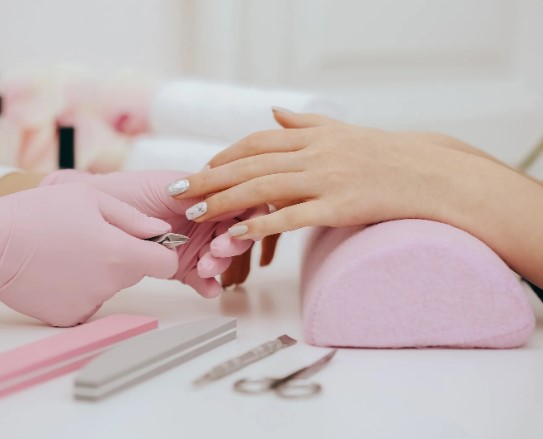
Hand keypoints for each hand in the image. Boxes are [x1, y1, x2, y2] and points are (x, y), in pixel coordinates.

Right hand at [0, 183, 176, 326]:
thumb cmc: (37, 214)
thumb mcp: (90, 199)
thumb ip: (133, 217)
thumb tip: (162, 230)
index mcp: (121, 254)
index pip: (166, 264)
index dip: (161, 251)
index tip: (146, 243)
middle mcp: (109, 285)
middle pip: (134, 273)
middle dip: (122, 257)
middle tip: (89, 239)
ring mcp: (88, 304)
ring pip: (109, 287)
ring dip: (98, 273)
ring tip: (65, 253)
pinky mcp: (67, 318)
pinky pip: (85, 303)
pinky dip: (75, 290)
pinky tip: (53, 272)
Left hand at [39, 170, 253, 296]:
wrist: (88, 219)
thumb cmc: (121, 193)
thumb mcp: (162, 187)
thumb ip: (195, 192)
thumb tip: (222, 198)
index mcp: (202, 194)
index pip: (238, 201)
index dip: (244, 215)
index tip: (232, 227)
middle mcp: (202, 218)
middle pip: (235, 232)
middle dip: (233, 243)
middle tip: (217, 250)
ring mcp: (193, 243)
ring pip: (221, 256)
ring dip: (220, 264)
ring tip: (205, 269)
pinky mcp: (181, 266)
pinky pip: (202, 277)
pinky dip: (209, 284)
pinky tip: (208, 289)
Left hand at [167, 110, 518, 238]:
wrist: (430, 174)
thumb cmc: (386, 155)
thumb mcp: (343, 131)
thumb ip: (305, 122)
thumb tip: (274, 112)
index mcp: (313, 137)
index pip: (257, 143)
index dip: (225, 156)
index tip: (200, 170)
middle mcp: (314, 154)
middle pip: (250, 164)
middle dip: (209, 178)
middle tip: (177, 190)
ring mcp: (326, 180)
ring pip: (263, 188)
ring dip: (224, 200)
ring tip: (195, 211)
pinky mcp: (338, 207)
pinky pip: (293, 216)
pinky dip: (262, 224)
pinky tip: (237, 233)